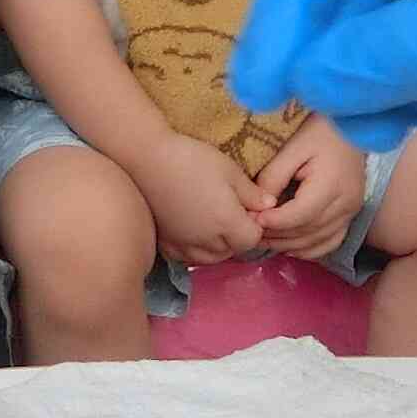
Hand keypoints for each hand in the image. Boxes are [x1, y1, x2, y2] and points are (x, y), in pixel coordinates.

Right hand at [138, 132, 265, 269]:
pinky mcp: (165, 243)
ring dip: (218, 246)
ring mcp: (184, 244)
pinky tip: (193, 232)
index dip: (254, 224)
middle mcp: (207, 240)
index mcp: (226, 222)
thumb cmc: (191, 158)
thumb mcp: (229, 169)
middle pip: (233, 251)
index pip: (252, 239)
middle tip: (230, 212)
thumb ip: (251, 193)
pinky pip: (187, 258)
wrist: (146, 159)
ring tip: (213, 223)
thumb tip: (269, 206)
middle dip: (238, 236)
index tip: (247, 207)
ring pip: (211, 258)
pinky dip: (195, 250)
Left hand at [251, 118, 366, 257]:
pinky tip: (289, 246)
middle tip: (251, 231)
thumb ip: (274, 176)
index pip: (299, 215)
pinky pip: (331, 242)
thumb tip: (260, 206)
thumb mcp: (292, 147)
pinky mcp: (352, 214)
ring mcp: (352, 212)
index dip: (274, 222)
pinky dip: (309, 249)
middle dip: (277, 236)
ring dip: (289, 245)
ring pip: (318, 241)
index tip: (251, 219)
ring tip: (264, 238)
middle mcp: (347, 204)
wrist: (353, 125)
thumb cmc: (320, 130)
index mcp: (332, 185)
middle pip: (308, 232)